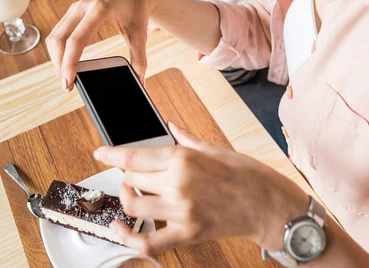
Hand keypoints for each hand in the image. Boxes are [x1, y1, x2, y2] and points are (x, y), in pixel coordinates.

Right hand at [46, 0, 157, 90]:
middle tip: (66, 85)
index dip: (68, 63)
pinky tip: (66, 63)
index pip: (76, 40)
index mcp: (100, 10)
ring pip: (55, 36)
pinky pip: (58, 32)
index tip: (68, 82)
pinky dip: (59, 50)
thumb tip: (141, 83)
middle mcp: (83, 6)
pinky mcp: (73, 11)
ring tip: (66, 77)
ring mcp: (76, 7)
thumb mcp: (141, 35)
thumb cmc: (137, 12)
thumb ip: (140, 59)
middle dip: (59, 64)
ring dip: (57, 58)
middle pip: (59, 39)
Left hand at [94, 123, 307, 255]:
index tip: (101, 153)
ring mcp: (180, 211)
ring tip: (133, 193)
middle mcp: (177, 184)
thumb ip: (185, 138)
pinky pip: (148, 243)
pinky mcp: (186, 234)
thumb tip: (169, 126)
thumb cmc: (245, 173)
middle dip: (128, 174)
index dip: (112, 154)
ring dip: (129, 198)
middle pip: (133, 179)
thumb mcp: (213, 148)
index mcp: (182, 158)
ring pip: (135, 207)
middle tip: (132, 172)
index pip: (135, 155)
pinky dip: (129, 239)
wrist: (267, 204)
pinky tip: (120, 229)